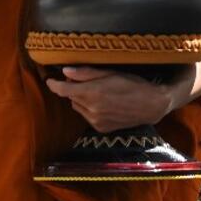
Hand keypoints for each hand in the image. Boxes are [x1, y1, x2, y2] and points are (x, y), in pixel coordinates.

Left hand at [46, 66, 176, 132]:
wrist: (151, 105)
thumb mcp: (110, 73)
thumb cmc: (132, 84)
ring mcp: (95, 121)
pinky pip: (87, 117)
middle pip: (70, 97)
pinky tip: (104, 105)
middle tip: (87, 82)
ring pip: (77, 107)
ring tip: (98, 93)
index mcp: (92, 93)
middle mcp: (91, 109)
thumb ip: (85, 73)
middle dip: (74, 89)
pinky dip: (89, 110)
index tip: (50, 80)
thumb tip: (65, 72)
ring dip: (81, 100)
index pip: (62, 90)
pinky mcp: (100, 129)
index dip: (53, 84)